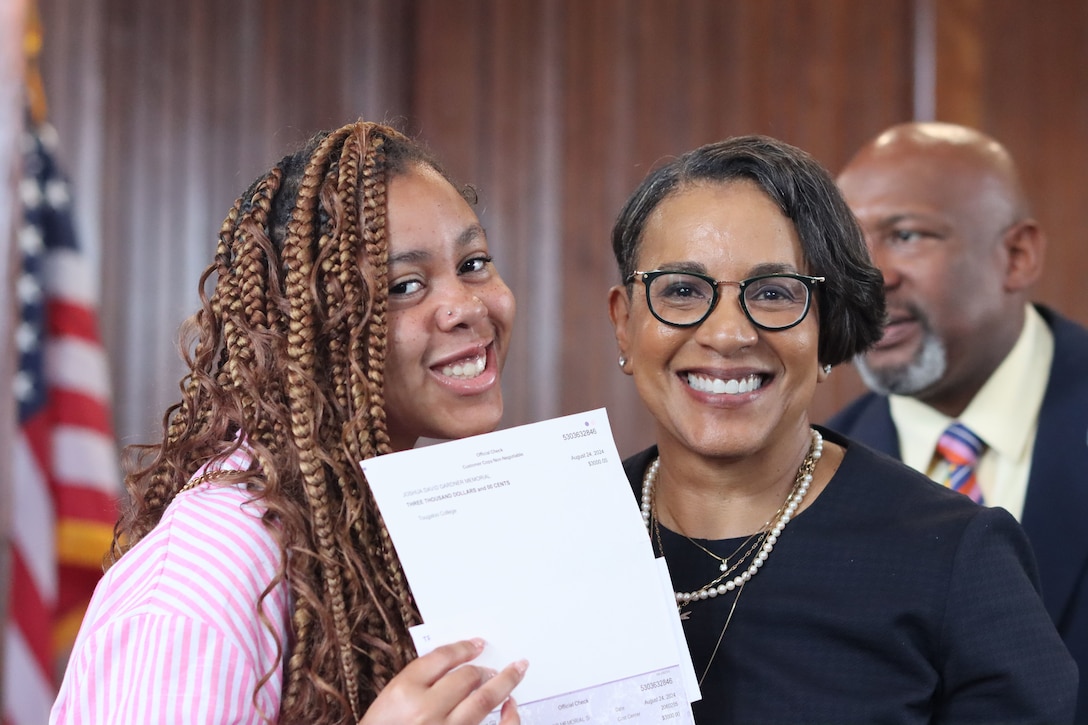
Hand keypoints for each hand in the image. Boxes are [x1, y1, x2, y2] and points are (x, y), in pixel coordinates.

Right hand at [359, 638, 527, 724]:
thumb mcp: (390, 700)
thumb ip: (418, 681)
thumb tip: (455, 665)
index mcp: (404, 691)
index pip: (442, 657)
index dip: (463, 648)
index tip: (476, 645)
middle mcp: (426, 711)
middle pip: (466, 677)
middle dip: (482, 669)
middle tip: (491, 667)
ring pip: (484, 700)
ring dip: (503, 683)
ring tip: (513, 674)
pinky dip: (508, 717)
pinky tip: (511, 705)